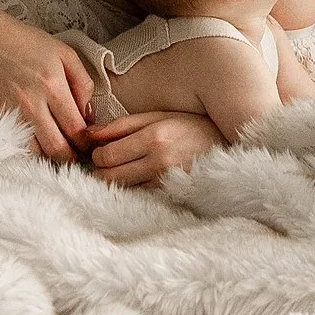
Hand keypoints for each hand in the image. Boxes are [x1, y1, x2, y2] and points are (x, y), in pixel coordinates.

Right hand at [0, 19, 95, 160]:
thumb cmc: (26, 44)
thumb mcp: (64, 53)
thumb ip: (83, 83)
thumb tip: (89, 114)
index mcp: (53, 86)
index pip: (76, 129)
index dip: (87, 142)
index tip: (90, 143)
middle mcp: (32, 104)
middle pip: (57, 149)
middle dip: (72, 157)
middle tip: (78, 153)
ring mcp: (13, 114)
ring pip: (37, 154)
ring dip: (51, 157)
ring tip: (60, 149)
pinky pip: (19, 146)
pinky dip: (32, 151)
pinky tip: (40, 143)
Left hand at [86, 110, 223, 185]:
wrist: (226, 145)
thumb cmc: (190, 127)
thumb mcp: (157, 117)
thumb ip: (122, 126)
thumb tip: (88, 134)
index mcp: (153, 137)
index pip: (106, 156)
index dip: (97, 154)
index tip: (102, 150)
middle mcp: (158, 161)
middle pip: (109, 177)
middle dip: (102, 170)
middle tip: (108, 162)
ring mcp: (165, 182)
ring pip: (121, 190)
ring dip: (115, 181)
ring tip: (123, 169)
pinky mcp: (171, 195)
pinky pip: (138, 197)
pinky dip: (132, 190)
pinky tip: (138, 180)